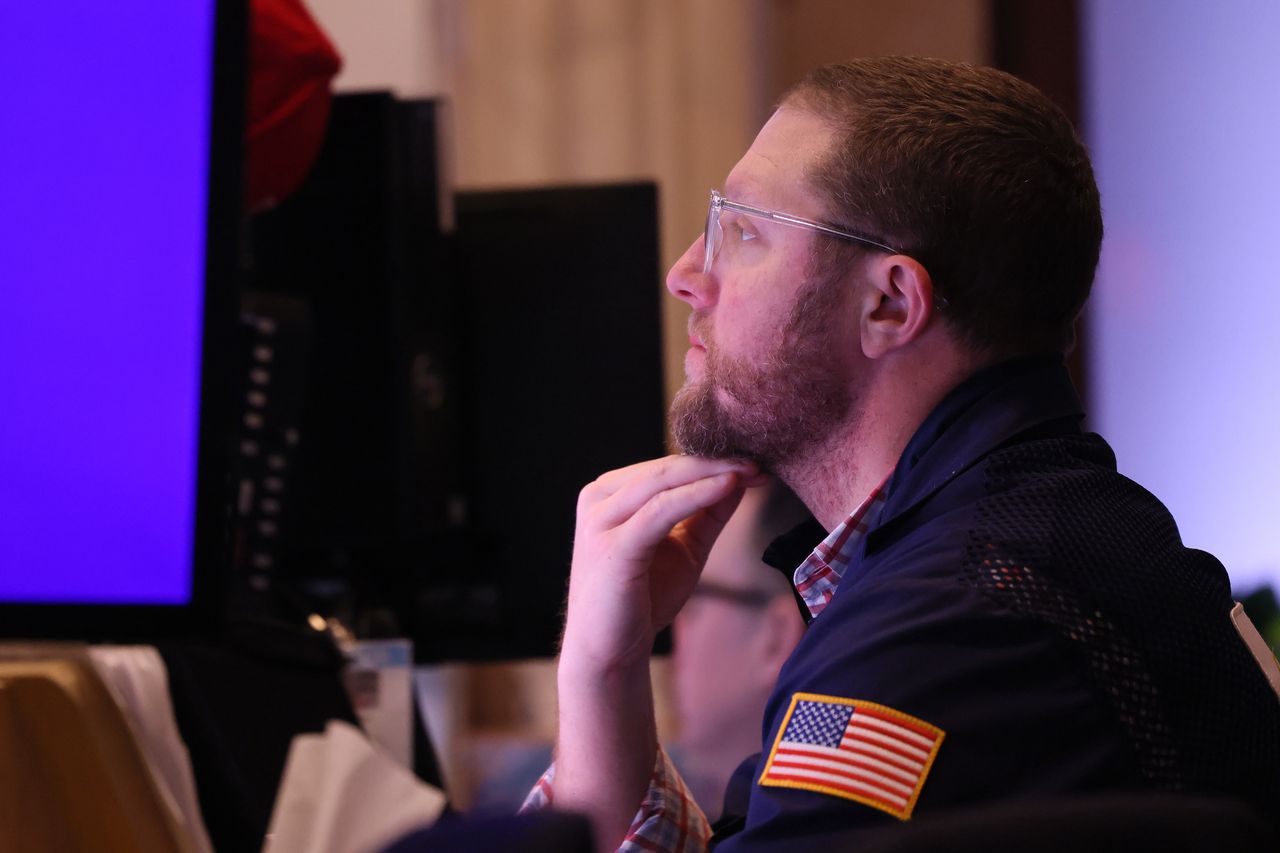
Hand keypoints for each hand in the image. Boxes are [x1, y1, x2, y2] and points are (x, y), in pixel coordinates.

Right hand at [560, 454, 761, 672]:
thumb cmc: (643, 598)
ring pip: (662, 481)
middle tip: (759, 460)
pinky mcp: (612, 547)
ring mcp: (601, 521)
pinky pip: (660, 511)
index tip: (756, 461)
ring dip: (711, 472)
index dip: (712, 459)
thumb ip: (708, 512)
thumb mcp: (685, 546)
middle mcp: (599, 499)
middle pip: (666, 467)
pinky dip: (696, 495)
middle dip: (716, 461)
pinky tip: (727, 486)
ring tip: (749, 470)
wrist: (611, 651)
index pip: (667, 465)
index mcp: (611, 493)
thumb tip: (741, 476)